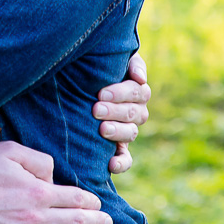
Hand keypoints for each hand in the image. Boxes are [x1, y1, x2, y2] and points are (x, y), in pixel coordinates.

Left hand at [95, 51, 150, 173]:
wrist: (82, 83)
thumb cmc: (101, 67)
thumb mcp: (117, 60)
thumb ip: (132, 64)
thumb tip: (140, 78)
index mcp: (137, 91)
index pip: (137, 92)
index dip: (121, 93)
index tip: (101, 93)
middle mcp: (135, 112)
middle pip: (132, 113)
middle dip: (115, 111)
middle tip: (96, 109)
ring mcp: (127, 130)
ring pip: (130, 133)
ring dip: (118, 132)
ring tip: (102, 129)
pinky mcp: (119, 148)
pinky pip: (126, 159)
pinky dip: (121, 163)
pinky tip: (110, 164)